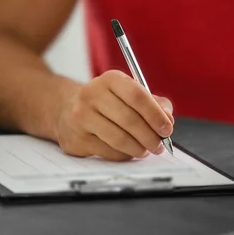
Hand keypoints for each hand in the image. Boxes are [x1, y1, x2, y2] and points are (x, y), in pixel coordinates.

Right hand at [54, 70, 173, 160]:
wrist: (65, 108)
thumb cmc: (104, 102)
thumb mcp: (127, 93)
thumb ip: (152, 102)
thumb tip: (168, 117)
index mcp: (110, 79)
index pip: (137, 96)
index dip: (156, 114)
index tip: (167, 128)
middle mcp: (92, 94)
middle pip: (129, 120)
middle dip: (150, 136)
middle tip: (159, 145)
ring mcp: (81, 117)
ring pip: (119, 139)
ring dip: (138, 148)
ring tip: (146, 150)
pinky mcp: (76, 139)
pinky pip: (108, 152)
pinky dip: (124, 155)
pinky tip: (129, 152)